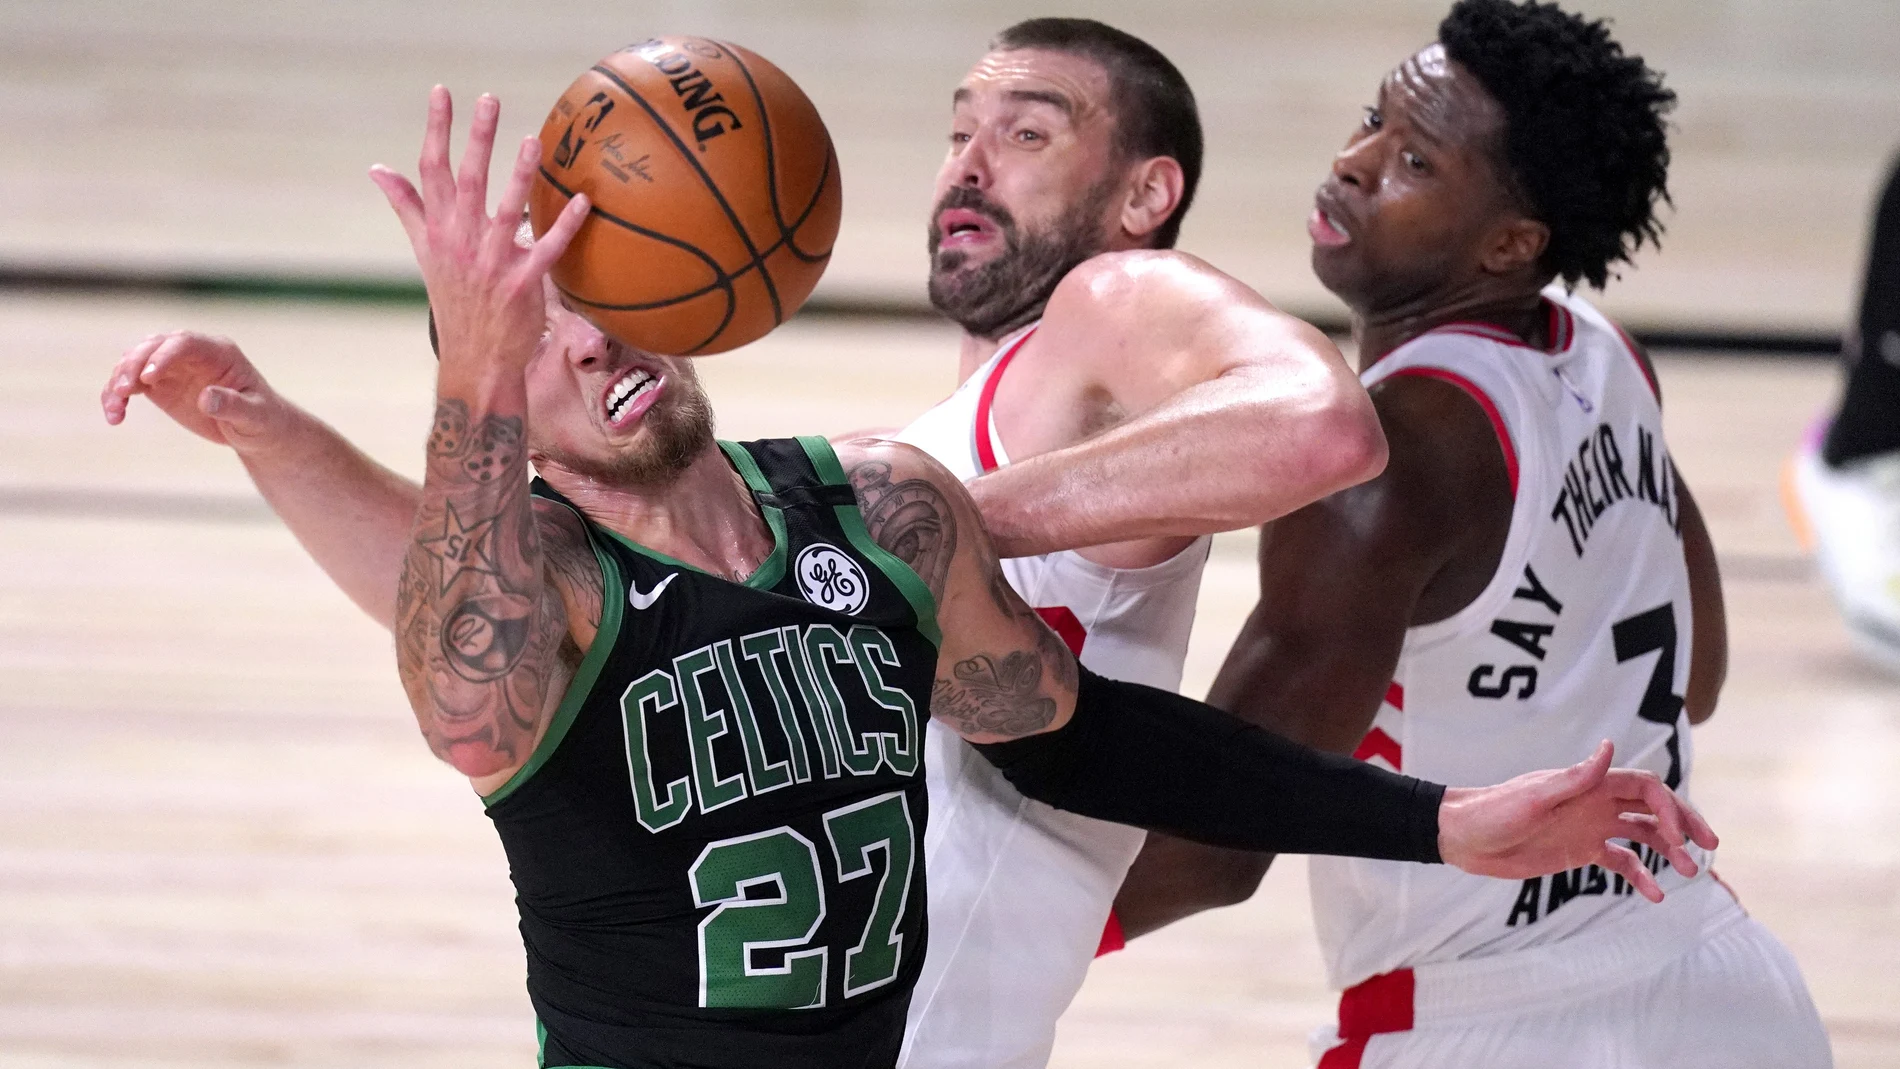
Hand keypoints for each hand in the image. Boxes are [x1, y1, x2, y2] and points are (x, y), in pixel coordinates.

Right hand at [100, 330, 285, 451]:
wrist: (257, 430)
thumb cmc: (264, 420)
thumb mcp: (256, 417)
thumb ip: (234, 406)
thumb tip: (207, 397)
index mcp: (220, 353)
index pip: (185, 342)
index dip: (163, 355)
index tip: (148, 378)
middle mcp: (192, 354)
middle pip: (153, 346)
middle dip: (133, 364)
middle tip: (124, 391)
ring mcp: (172, 367)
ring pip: (134, 362)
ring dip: (118, 381)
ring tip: (115, 410)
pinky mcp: (159, 385)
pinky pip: (130, 383)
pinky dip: (116, 396)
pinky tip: (114, 417)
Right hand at [367, 86, 588, 377]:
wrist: (475, 359)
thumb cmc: (454, 299)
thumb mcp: (425, 252)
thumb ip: (406, 206)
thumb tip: (376, 169)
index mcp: (438, 230)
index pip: (431, 170)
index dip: (436, 130)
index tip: (441, 92)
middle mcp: (460, 242)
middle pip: (466, 181)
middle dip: (476, 139)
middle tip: (488, 99)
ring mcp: (491, 264)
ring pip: (504, 210)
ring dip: (519, 175)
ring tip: (532, 140)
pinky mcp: (522, 285)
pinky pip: (546, 250)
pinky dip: (564, 225)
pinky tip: (582, 200)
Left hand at [1437, 740, 1718, 902]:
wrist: (1463, 837)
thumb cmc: (1494, 811)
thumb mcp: (1535, 796)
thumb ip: (1576, 777)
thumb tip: (1608, 744)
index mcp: (1589, 784)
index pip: (1644, 786)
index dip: (1668, 805)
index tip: (1677, 835)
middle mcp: (1595, 803)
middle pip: (1652, 807)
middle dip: (1683, 823)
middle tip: (1708, 846)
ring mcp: (1590, 827)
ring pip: (1642, 834)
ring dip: (1668, 850)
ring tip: (1690, 873)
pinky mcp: (1579, 851)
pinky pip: (1620, 861)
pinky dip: (1640, 876)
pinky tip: (1655, 895)